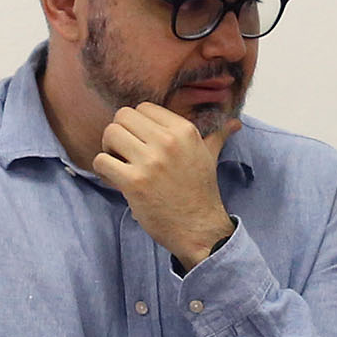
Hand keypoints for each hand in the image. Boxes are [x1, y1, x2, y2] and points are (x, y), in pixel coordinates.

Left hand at [93, 102, 238, 265]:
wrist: (199, 228)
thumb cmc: (200, 191)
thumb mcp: (210, 157)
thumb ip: (217, 135)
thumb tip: (235, 123)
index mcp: (184, 130)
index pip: (143, 107)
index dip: (136, 123)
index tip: (140, 141)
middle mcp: (168, 141)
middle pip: (122, 116)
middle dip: (119, 133)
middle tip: (124, 152)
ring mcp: (151, 161)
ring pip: (110, 134)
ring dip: (108, 149)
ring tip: (118, 164)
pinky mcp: (134, 182)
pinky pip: (102, 161)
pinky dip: (103, 169)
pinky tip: (115, 179)